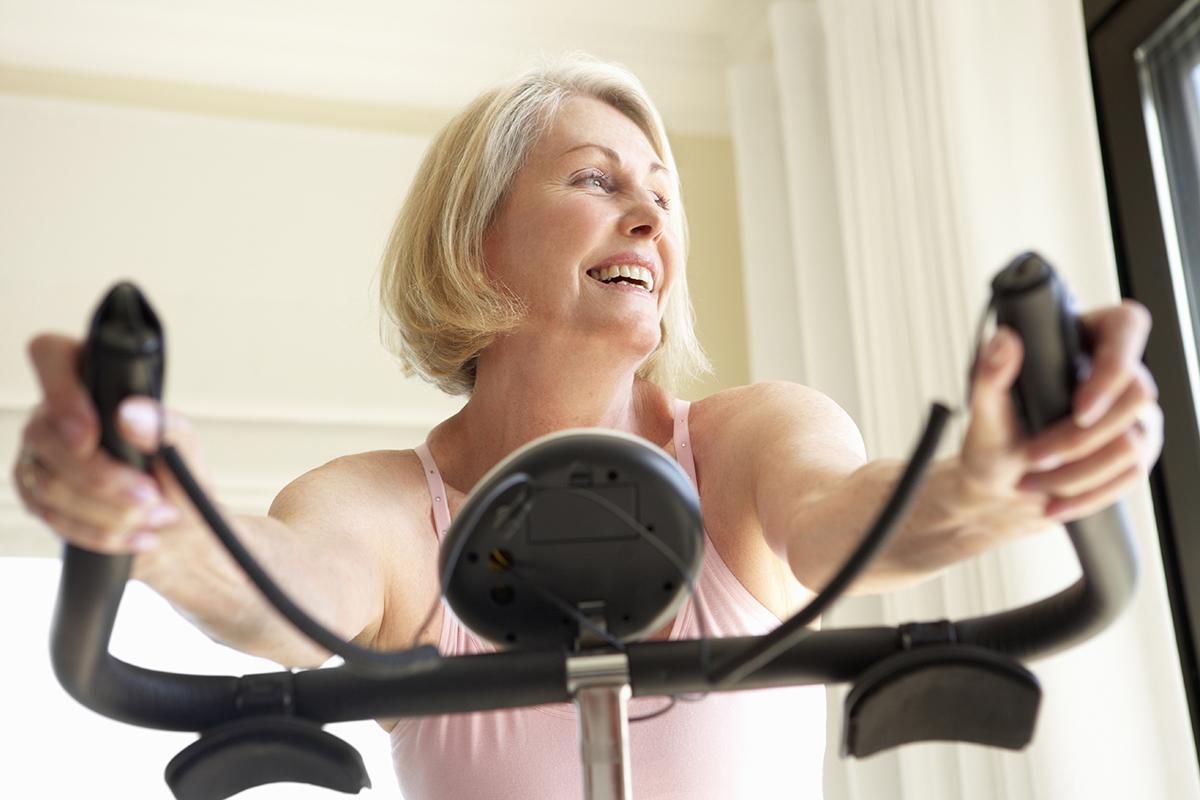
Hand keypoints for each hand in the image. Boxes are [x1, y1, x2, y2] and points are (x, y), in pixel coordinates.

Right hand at [13, 333, 208, 553]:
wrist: (177, 527)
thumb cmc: (177, 475)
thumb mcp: (184, 448)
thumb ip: (164, 426)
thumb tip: (130, 414)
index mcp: (90, 380)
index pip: (50, 355)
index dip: (62, 393)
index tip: (92, 436)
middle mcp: (54, 411)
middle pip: (47, 437)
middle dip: (105, 479)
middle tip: (152, 495)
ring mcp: (39, 453)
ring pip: (49, 484)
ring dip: (109, 511)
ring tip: (154, 515)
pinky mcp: (35, 492)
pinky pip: (51, 517)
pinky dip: (99, 533)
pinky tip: (134, 534)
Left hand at [959, 300, 1162, 524]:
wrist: (1000, 488)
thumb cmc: (992, 442)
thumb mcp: (983, 411)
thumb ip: (989, 375)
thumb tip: (1002, 340)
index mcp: (1079, 341)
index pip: (1125, 327)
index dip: (1112, 369)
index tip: (1079, 412)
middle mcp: (1114, 372)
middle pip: (1135, 396)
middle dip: (1077, 440)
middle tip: (1033, 457)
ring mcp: (1132, 412)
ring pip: (1130, 443)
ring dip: (1074, 473)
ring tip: (1032, 480)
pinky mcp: (1137, 448)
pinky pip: (1130, 474)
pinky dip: (1085, 494)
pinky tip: (1053, 502)